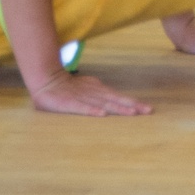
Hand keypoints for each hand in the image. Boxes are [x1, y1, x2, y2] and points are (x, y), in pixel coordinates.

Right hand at [30, 69, 152, 116]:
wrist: (47, 79)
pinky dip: (92, 111)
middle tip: (148, 110)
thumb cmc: (68, 88)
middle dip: (132, 105)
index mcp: (98, 90)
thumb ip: (99, 95)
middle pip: (116, 100)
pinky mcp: (68, 103)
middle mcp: (94, 93)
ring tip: (132, 113)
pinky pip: (81, 108)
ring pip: (103, 103)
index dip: (132, 102)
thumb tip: (112, 103)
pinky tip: (101, 115)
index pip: (118, 97)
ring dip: (118, 108)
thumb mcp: (86, 90)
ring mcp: (82, 97)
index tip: (147, 109)